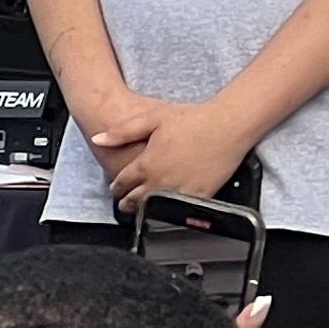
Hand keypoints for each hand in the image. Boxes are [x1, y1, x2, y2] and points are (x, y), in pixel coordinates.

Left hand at [77, 90, 253, 208]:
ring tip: (144, 206)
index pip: (121, 183)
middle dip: (126, 202)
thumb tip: (99, 139)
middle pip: (134, 201)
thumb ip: (122, 131)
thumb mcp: (153, 117)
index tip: (117, 187)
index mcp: (146, 164)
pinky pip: (178, 210)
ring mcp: (179, 191)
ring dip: (145, 208)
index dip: (116, 186)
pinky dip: (170, 210)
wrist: (229, 125)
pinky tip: (169, 205)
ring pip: (154, 209)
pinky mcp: (199, 196)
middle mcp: (160, 181)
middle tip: (126, 201)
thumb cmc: (195, 119)